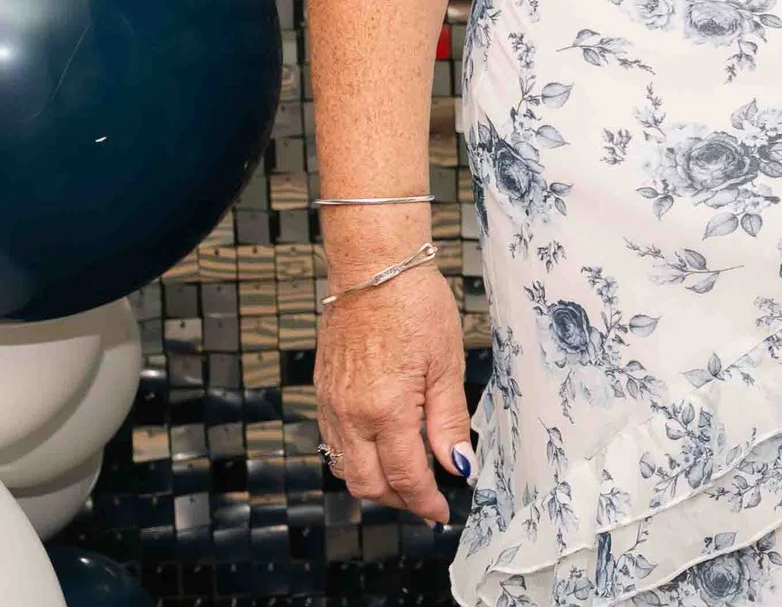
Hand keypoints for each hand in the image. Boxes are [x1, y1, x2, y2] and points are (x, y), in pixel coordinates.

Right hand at [315, 262, 471, 523]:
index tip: (441, 514)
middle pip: (368, 484)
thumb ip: (448, 420)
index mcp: (386, 410)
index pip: (406, 476)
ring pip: (346, 469)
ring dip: (376, 483)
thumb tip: (458, 465)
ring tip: (409, 479)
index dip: (425, 502)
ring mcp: (331, 405)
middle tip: (428, 500)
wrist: (373, 269)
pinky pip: (334, 443)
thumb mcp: (446, 364)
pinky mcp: (323, 393)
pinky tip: (382, 449)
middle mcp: (351, 415)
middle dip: (399, 500)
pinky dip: (357, 459)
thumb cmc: (417, 307)